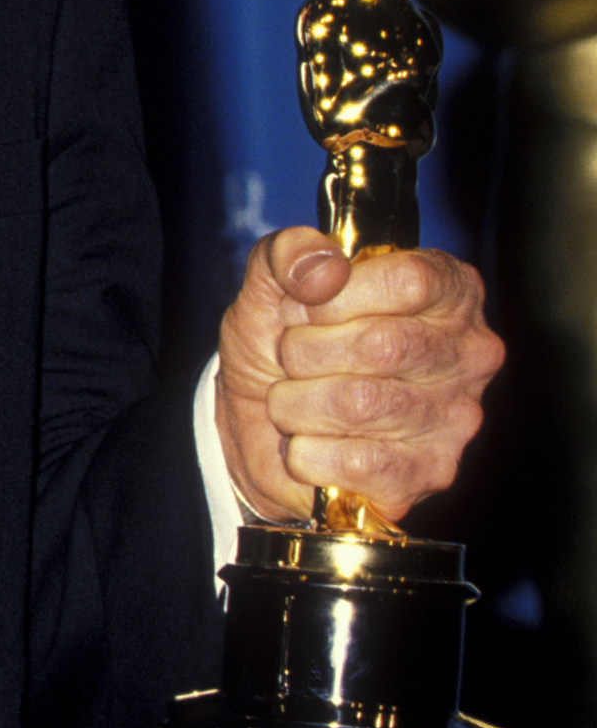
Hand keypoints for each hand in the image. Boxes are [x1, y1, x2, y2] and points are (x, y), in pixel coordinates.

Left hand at [214, 228, 500, 524]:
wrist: (257, 429)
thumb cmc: (282, 347)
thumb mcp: (271, 284)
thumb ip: (289, 253)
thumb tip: (324, 269)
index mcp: (449, 291)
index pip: (409, 279)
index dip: (336, 296)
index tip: (302, 309)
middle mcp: (470, 353)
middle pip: (381, 343)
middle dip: (305, 351)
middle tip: (291, 359)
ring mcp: (456, 418)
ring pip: (358, 404)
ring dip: (296, 402)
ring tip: (295, 400)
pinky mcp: (429, 474)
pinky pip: (353, 460)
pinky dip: (306, 452)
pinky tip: (310, 443)